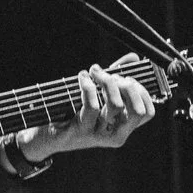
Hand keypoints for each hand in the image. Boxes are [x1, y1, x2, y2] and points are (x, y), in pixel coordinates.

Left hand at [12, 55, 157, 162]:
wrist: (44, 136)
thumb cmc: (72, 113)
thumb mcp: (97, 96)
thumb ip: (116, 77)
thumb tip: (134, 57)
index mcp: (122, 128)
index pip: (147, 113)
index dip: (141, 91)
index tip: (126, 78)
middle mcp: (114, 135)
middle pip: (138, 110)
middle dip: (127, 86)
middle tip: (110, 76)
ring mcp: (98, 136)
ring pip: (116, 105)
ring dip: (106, 82)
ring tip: (94, 73)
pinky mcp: (80, 132)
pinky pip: (92, 105)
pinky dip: (88, 86)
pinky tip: (81, 78)